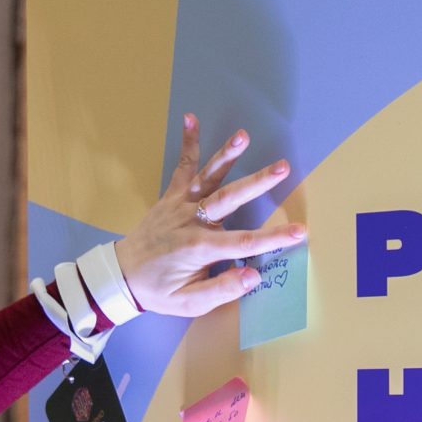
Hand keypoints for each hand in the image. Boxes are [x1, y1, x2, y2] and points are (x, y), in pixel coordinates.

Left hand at [111, 114, 308, 317]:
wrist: (122, 275)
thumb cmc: (159, 291)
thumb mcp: (190, 302)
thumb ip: (223, 289)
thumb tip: (254, 276)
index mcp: (200, 248)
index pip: (244, 243)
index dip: (274, 238)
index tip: (299, 231)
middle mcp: (191, 221)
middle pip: (230, 199)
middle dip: (258, 182)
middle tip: (283, 167)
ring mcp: (180, 205)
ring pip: (208, 177)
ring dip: (226, 155)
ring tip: (243, 136)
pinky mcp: (171, 197)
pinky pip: (182, 168)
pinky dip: (188, 143)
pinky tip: (192, 118)